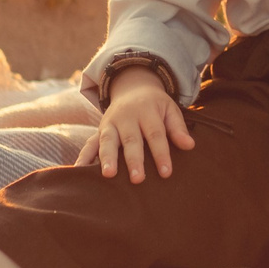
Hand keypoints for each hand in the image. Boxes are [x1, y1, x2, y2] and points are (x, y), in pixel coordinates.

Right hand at [75, 69, 194, 182]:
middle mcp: (127, 117)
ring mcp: (110, 123)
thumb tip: (189, 145)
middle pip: (131, 140)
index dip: (161, 154)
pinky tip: (78, 170)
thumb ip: (178, 128)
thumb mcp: (170, 110)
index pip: (156, 135)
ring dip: (107, 158)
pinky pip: (89, 143)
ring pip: (107, 141)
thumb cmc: (156, 105)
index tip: (166, 173)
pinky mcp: (99, 130)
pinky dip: (83, 156)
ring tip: (108, 175)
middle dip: (133, 160)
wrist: (132, 87)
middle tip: (137, 179)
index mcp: (147, 112)